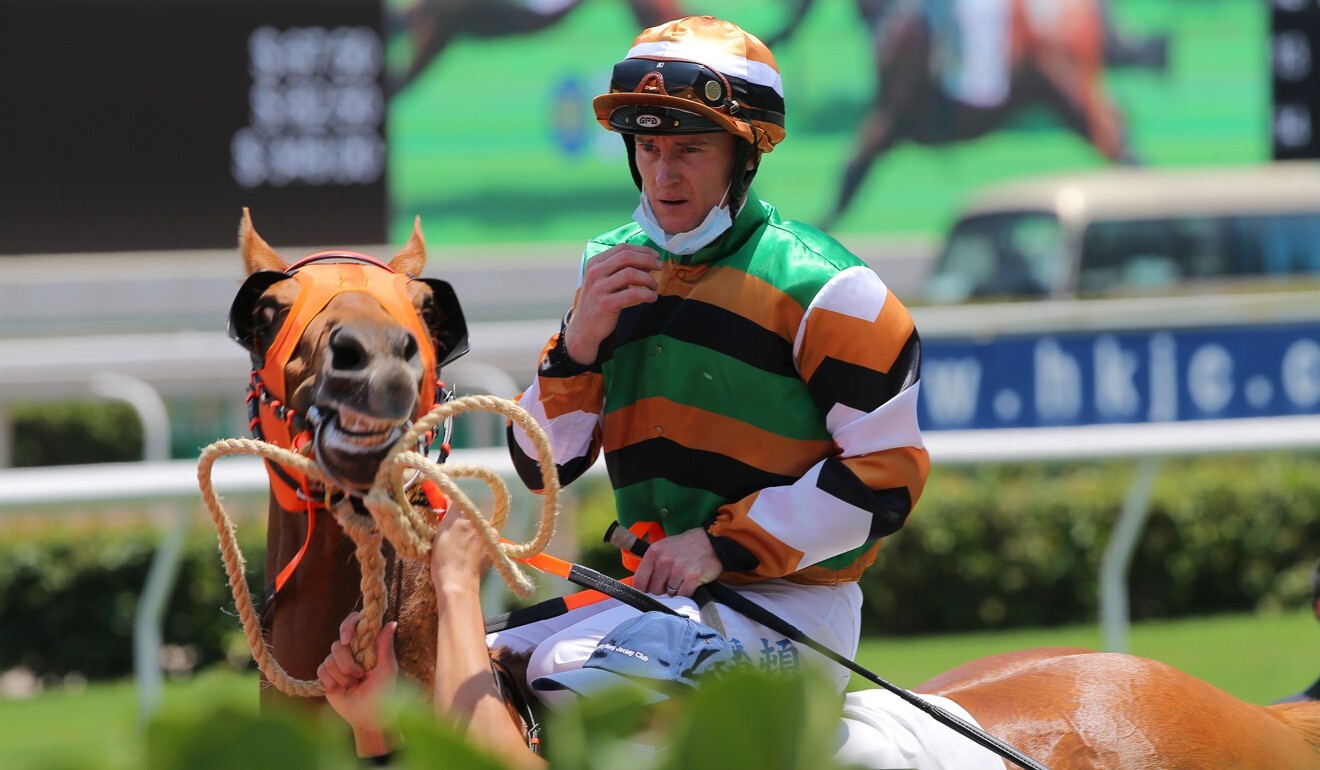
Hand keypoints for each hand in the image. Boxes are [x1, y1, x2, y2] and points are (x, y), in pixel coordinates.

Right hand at [318, 612, 397, 734]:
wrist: (368, 716)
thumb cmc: (383, 692)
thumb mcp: (387, 669)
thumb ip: (385, 646)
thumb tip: (392, 622)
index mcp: (366, 646)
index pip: (353, 623)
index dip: (347, 626)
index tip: (347, 639)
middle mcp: (350, 652)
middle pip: (337, 645)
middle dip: (347, 663)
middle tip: (359, 676)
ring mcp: (337, 664)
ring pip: (329, 659)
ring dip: (341, 676)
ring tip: (353, 685)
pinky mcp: (327, 676)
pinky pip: (321, 670)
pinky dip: (331, 682)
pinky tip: (341, 690)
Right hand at [430, 512, 492, 593]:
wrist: (459, 582)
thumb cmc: (442, 563)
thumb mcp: (438, 538)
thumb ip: (446, 521)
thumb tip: (449, 509)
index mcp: (455, 519)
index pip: (455, 502)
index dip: (452, 505)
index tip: (449, 509)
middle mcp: (472, 521)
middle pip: (470, 514)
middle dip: (465, 521)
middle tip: (459, 535)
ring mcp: (485, 531)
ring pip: (480, 524)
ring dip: (476, 530)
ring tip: (469, 546)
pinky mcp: (494, 542)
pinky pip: (488, 535)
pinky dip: (483, 540)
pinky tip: (476, 551)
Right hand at [564, 244, 660, 363]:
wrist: (583, 328)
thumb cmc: (598, 303)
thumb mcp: (604, 281)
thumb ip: (621, 270)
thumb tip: (647, 262)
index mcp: (595, 263)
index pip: (622, 248)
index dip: (642, 250)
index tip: (655, 256)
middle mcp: (595, 273)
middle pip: (626, 257)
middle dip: (647, 259)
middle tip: (659, 266)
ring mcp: (599, 288)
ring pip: (631, 273)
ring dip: (648, 279)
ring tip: (654, 287)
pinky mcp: (606, 304)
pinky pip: (632, 294)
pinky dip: (646, 294)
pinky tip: (652, 298)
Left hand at [632, 527, 722, 597]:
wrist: (713, 541)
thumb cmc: (687, 545)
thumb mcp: (665, 547)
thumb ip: (652, 563)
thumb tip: (642, 585)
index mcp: (654, 552)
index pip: (639, 580)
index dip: (642, 590)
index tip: (645, 594)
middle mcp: (664, 560)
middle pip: (655, 590)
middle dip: (663, 589)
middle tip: (672, 581)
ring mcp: (678, 569)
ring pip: (669, 593)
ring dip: (676, 590)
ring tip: (683, 579)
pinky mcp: (692, 577)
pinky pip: (683, 595)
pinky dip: (687, 593)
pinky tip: (691, 583)